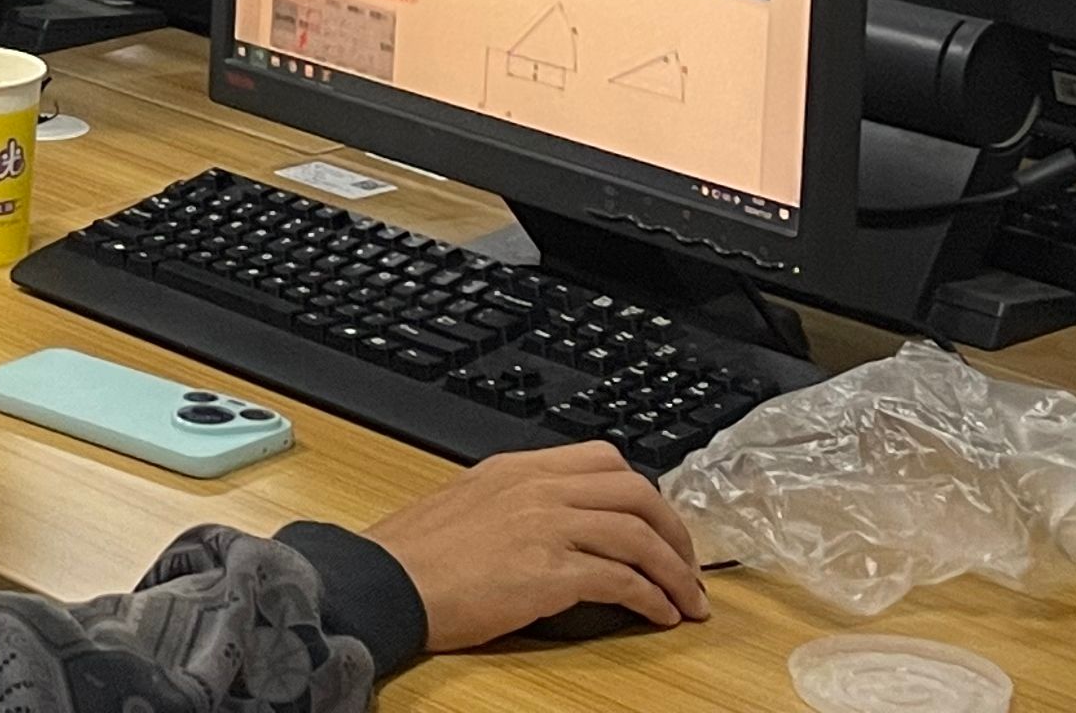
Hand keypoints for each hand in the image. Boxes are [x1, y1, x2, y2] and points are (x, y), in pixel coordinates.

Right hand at [361, 440, 708, 649]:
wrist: (387, 581)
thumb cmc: (416, 554)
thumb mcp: (468, 503)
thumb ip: (515, 502)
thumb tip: (556, 524)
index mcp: (518, 468)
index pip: (603, 459)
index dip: (644, 494)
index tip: (657, 524)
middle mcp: (537, 488)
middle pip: (636, 492)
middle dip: (674, 530)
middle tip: (688, 563)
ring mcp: (545, 526)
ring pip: (639, 535)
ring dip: (675, 571)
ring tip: (687, 599)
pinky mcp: (548, 572)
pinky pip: (622, 580)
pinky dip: (652, 598)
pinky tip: (660, 616)